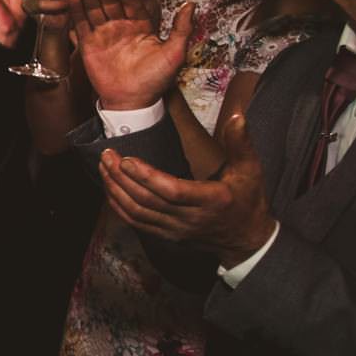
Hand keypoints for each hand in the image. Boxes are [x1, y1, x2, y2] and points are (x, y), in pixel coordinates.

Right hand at [70, 0, 192, 110]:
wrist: (132, 101)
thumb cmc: (155, 80)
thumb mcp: (175, 54)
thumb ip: (182, 29)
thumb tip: (191, 4)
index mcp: (143, 24)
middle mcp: (122, 24)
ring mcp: (104, 32)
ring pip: (96, 7)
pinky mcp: (88, 42)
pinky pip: (81, 23)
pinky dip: (76, 10)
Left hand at [98, 113, 275, 266]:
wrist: (246, 239)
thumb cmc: (247, 201)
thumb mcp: (251, 171)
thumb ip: (241, 144)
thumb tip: (238, 116)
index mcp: (211, 200)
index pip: (172, 191)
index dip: (146, 176)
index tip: (127, 159)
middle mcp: (190, 219)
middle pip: (148, 200)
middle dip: (122, 178)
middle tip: (107, 155)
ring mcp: (176, 230)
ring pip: (138, 212)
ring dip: (116, 190)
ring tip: (104, 167)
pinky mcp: (167, 236)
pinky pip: (137, 223)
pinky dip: (119, 206)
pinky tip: (109, 189)